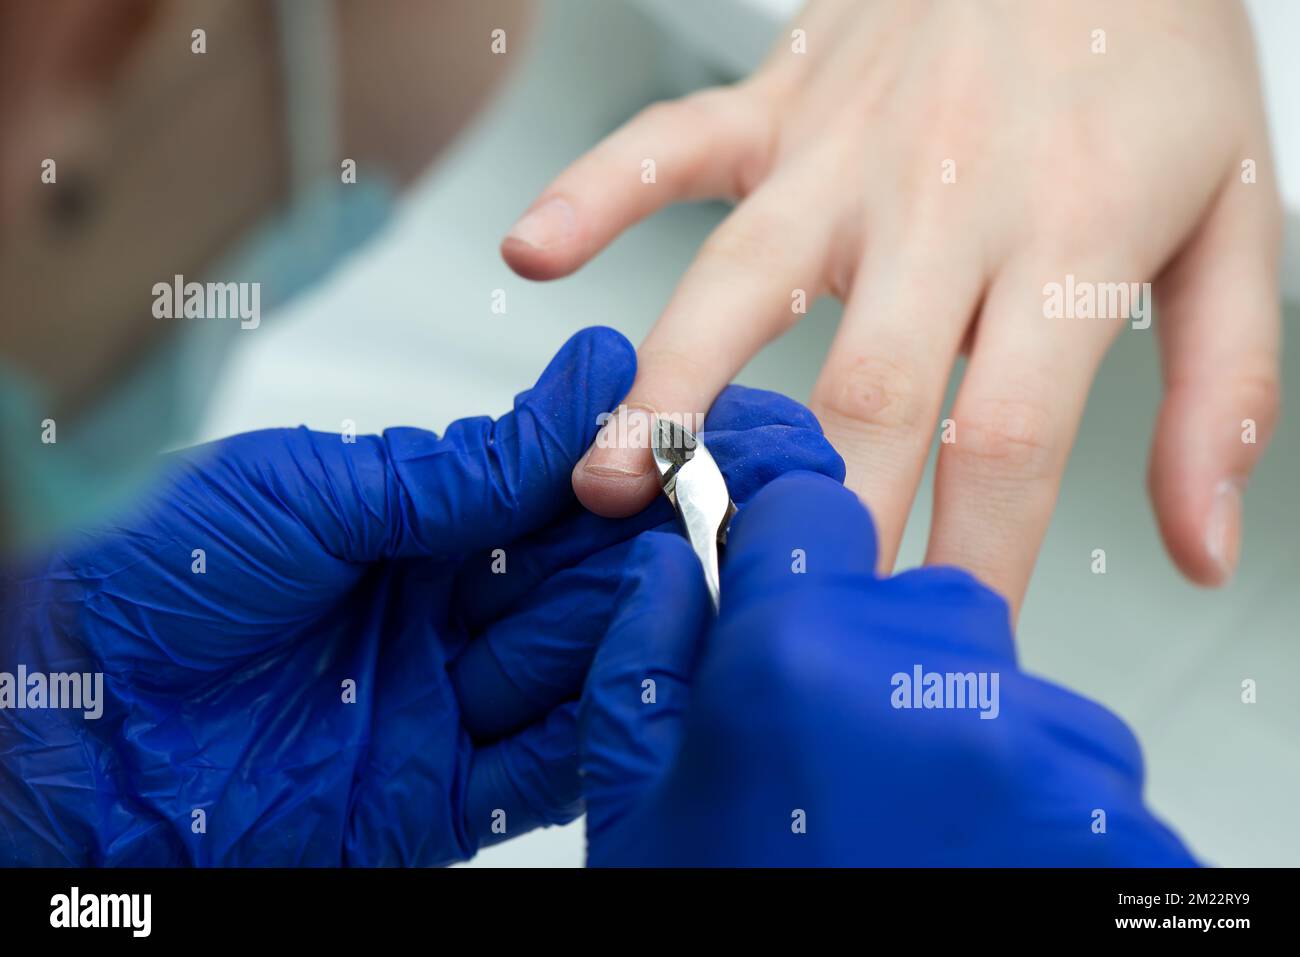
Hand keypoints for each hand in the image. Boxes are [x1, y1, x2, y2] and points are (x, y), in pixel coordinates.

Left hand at [0, 328, 842, 864]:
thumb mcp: (312, 491)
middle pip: (570, 575)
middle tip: (699, 506)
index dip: (606, 464)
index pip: (540, 492)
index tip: (674, 431)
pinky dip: (601, 720)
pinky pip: (545, 759)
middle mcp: (441, 610)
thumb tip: (575, 398)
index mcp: (410, 526)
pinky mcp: (444, 793)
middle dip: (632, 541)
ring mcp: (448, 701)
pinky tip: (650, 675)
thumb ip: (455, 470)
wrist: (78, 732)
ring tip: (689, 578)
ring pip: (573, 660)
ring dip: (631, 621)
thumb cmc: (160, 580)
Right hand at [503, 0, 1281, 612]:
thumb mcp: (1239, 221)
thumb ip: (1224, 389)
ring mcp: (845, 148)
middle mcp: (941, 201)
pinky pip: (670, 143)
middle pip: (862, 391)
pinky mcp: (782, 102)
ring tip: (611, 484)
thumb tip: (1200, 546)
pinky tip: (536, 252)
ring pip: (736, 282)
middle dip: (812, 522)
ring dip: (671, 391)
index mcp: (1064, 238)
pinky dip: (596, 192)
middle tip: (762, 622)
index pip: (1004, 438)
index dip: (968, 558)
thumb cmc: (1156, 59)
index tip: (933, 645)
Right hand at [579, 471, 1196, 865]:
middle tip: (830, 748)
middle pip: (912, 591)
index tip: (780, 566)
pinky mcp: (1107, 810)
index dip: (784, 537)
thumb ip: (643, 659)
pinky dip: (1019, 785)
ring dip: (952, 721)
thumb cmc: (749, 924)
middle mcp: (932, 679)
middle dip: (870, 645)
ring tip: (897, 822)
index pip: (809, 503)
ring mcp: (1036, 748)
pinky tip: (955, 852)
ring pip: (994, 673)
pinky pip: (1065, 750)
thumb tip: (668, 566)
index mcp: (796, 658)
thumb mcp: (642, 807)